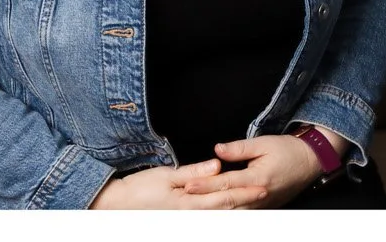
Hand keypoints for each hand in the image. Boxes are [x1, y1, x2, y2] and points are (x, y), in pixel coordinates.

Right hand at [92, 159, 259, 208]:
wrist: (119, 205)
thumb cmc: (141, 188)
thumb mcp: (167, 176)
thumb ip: (194, 172)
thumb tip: (217, 166)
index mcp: (190, 202)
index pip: (224, 197)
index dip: (245, 192)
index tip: (263, 188)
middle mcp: (191, 214)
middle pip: (225, 209)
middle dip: (247, 203)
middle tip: (266, 197)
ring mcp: (186, 219)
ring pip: (218, 215)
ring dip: (237, 211)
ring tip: (256, 204)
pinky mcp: (181, 219)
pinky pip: (207, 217)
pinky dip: (221, 213)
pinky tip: (231, 210)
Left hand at [177, 134, 327, 209]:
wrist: (312, 161)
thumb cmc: (289, 150)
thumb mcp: (265, 143)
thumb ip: (239, 148)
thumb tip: (217, 150)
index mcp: (257, 178)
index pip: (226, 183)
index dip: (205, 184)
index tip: (188, 184)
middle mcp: (258, 196)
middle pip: (226, 203)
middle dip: (204, 203)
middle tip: (184, 203)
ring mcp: (262, 205)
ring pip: (233, 212)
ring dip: (213, 211)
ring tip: (194, 209)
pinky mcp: (264, 208)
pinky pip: (242, 213)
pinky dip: (227, 213)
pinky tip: (214, 212)